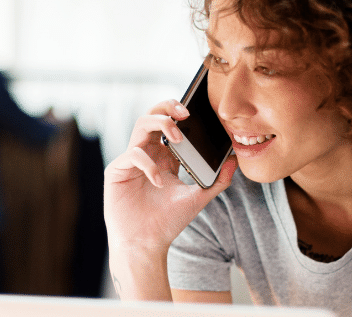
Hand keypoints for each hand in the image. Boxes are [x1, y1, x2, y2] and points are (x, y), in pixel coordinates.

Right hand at [103, 99, 237, 252]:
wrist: (145, 245)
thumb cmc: (167, 223)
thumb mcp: (198, 198)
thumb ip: (217, 180)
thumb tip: (234, 160)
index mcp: (164, 158)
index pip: (170, 125)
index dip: (180, 114)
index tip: (198, 114)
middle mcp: (147, 154)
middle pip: (153, 116)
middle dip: (168, 107)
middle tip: (185, 113)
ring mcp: (130, 161)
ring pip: (140, 125)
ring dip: (160, 124)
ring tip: (177, 136)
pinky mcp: (116, 171)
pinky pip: (132, 154)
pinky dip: (148, 164)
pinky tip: (159, 182)